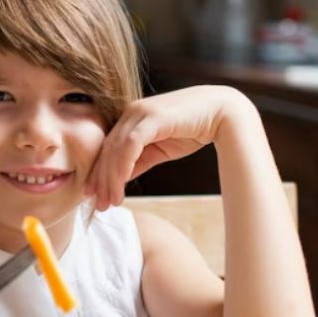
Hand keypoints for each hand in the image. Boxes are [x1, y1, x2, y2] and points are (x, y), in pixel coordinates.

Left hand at [85, 86, 248, 209]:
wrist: (222, 113)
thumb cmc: (193, 129)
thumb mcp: (160, 150)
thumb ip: (140, 161)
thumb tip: (121, 179)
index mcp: (131, 118)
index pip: (107, 148)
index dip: (99, 172)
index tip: (94, 195)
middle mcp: (131, 112)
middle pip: (107, 150)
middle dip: (100, 179)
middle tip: (99, 204)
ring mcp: (140, 112)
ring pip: (116, 149)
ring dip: (110, 178)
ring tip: (111, 201)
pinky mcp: (152, 117)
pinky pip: (130, 145)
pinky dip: (123, 166)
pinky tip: (121, 185)